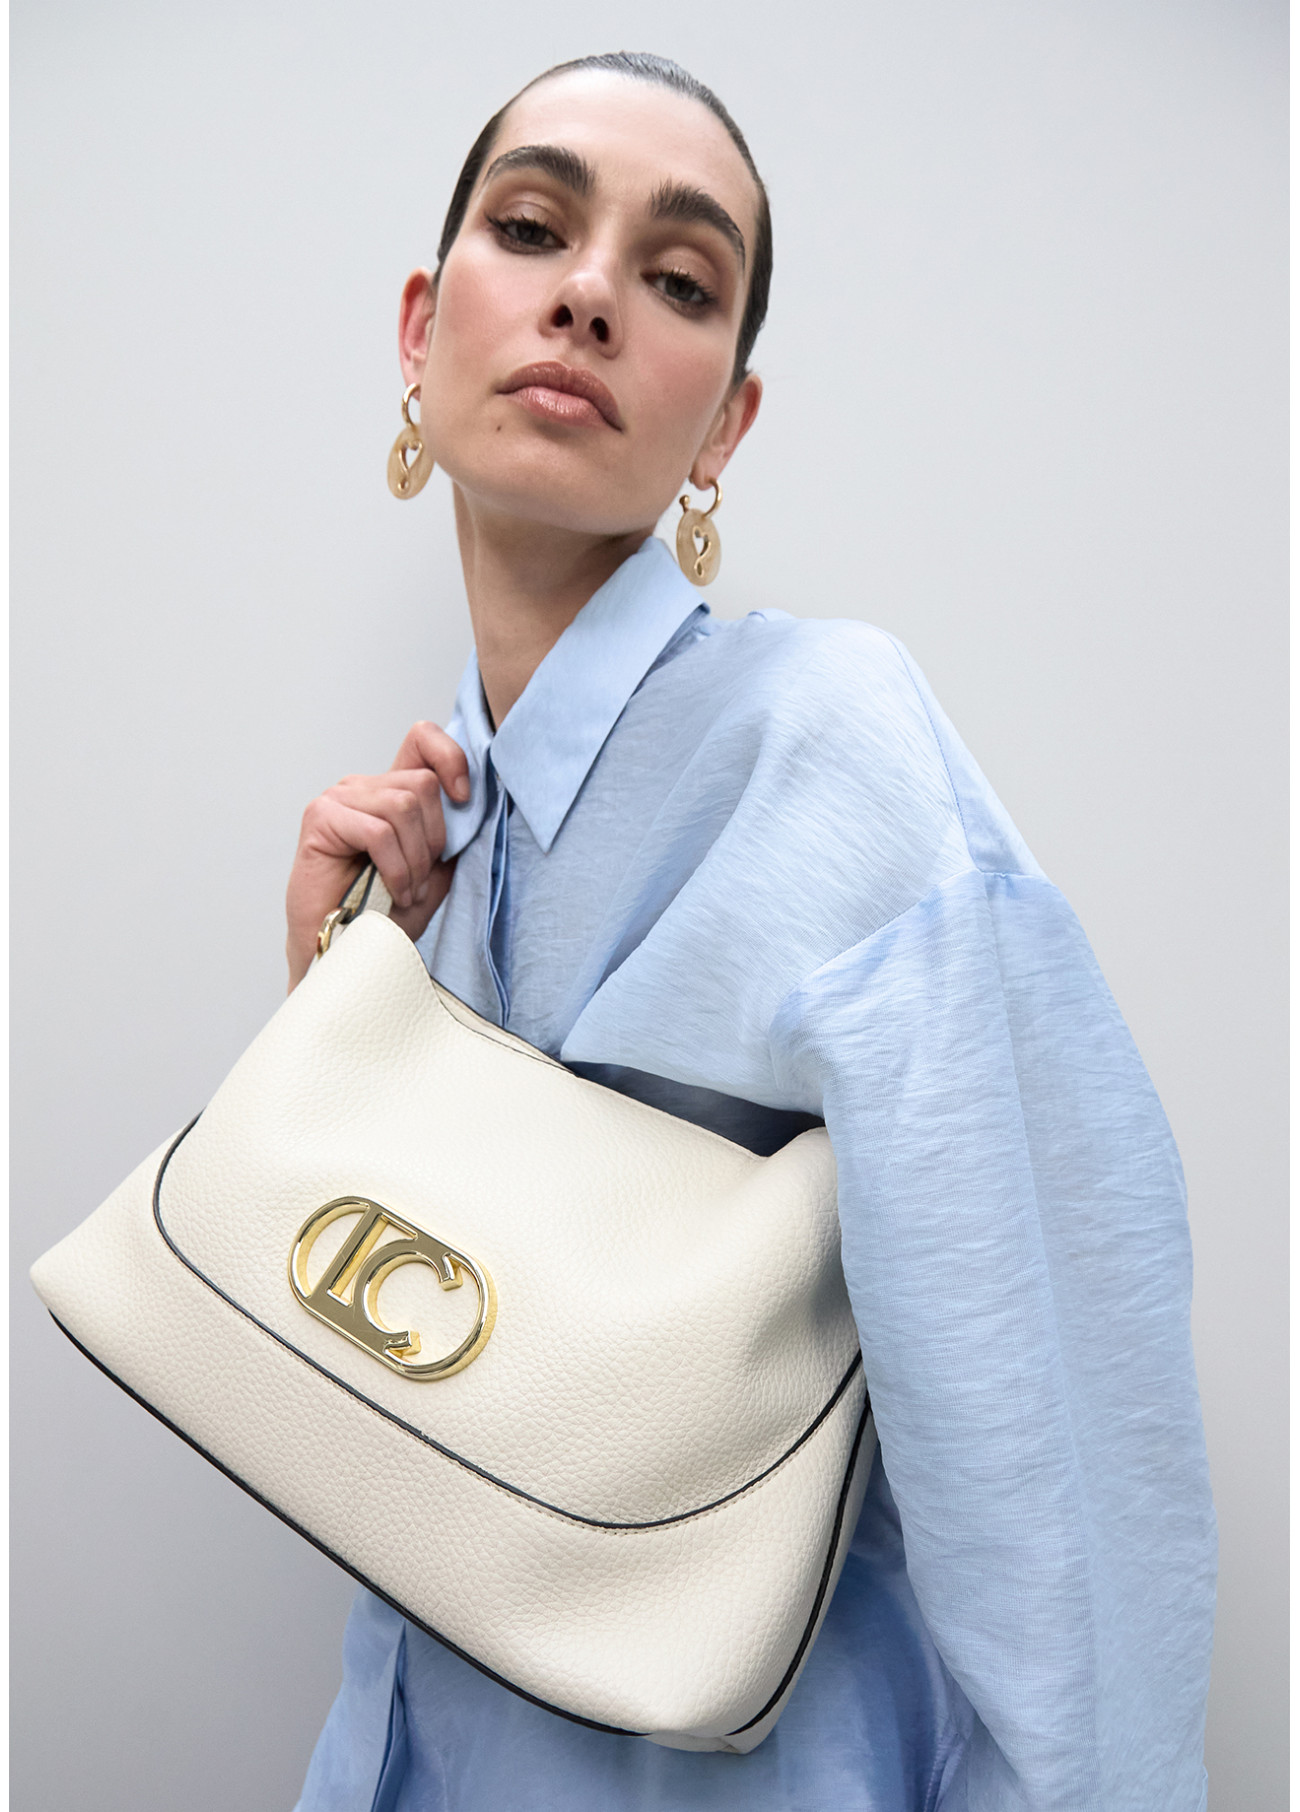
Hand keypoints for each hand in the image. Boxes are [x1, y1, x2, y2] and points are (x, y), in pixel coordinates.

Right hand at [286, 721, 470, 989]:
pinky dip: (395, 867)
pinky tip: (393, 891)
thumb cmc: (381, 915)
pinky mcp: (321, 818)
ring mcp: (339, 799)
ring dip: (414, 859)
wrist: (342, 950)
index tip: (464, 799)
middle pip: (423, 784)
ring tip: (407, 889)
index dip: (451, 757)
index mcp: (390, 792)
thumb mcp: (433, 875)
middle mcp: (363, 787)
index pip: (422, 739)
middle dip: (433, 838)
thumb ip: (450, 840)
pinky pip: (379, 832)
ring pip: (404, 805)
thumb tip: (474, 811)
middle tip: (422, 878)